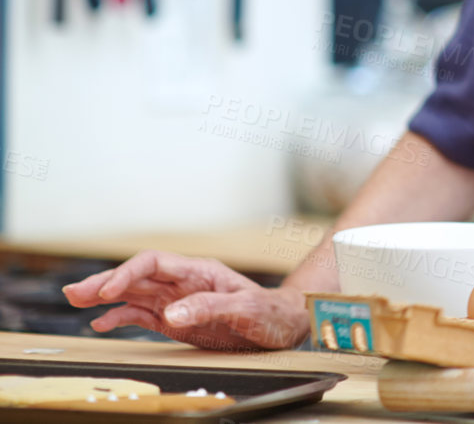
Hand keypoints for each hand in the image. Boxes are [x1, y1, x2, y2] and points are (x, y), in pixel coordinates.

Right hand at [62, 251, 309, 350]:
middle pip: (136, 277)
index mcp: (200, 272)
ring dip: (105, 298)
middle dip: (104, 283)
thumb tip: (171, 314)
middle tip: (73, 293)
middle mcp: (184, 283)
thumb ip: (210, 308)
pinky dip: (121, 318)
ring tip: (76, 301)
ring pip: (134, 294)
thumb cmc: (271, 312)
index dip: (127, 274)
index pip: (154, 263)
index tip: (107, 292)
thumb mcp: (246, 309)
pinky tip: (103, 324)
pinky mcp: (177, 321)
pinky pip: (143, 316)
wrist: (286, 325)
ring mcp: (178, 302)